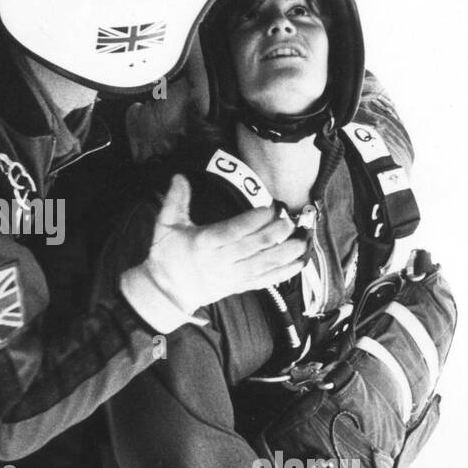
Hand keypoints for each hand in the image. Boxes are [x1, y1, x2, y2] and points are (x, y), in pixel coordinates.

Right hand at [121, 174, 305, 330]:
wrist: (165, 292)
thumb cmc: (166, 257)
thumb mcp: (165, 226)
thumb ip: (175, 200)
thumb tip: (179, 176)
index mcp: (203, 243)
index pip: (234, 230)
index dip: (255, 220)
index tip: (269, 208)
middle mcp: (220, 261)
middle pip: (254, 247)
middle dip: (276, 233)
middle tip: (289, 220)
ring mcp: (231, 276)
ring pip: (263, 265)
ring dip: (285, 254)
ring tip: (302, 241)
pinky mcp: (238, 286)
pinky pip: (264, 281)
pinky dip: (283, 273)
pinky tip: (298, 263)